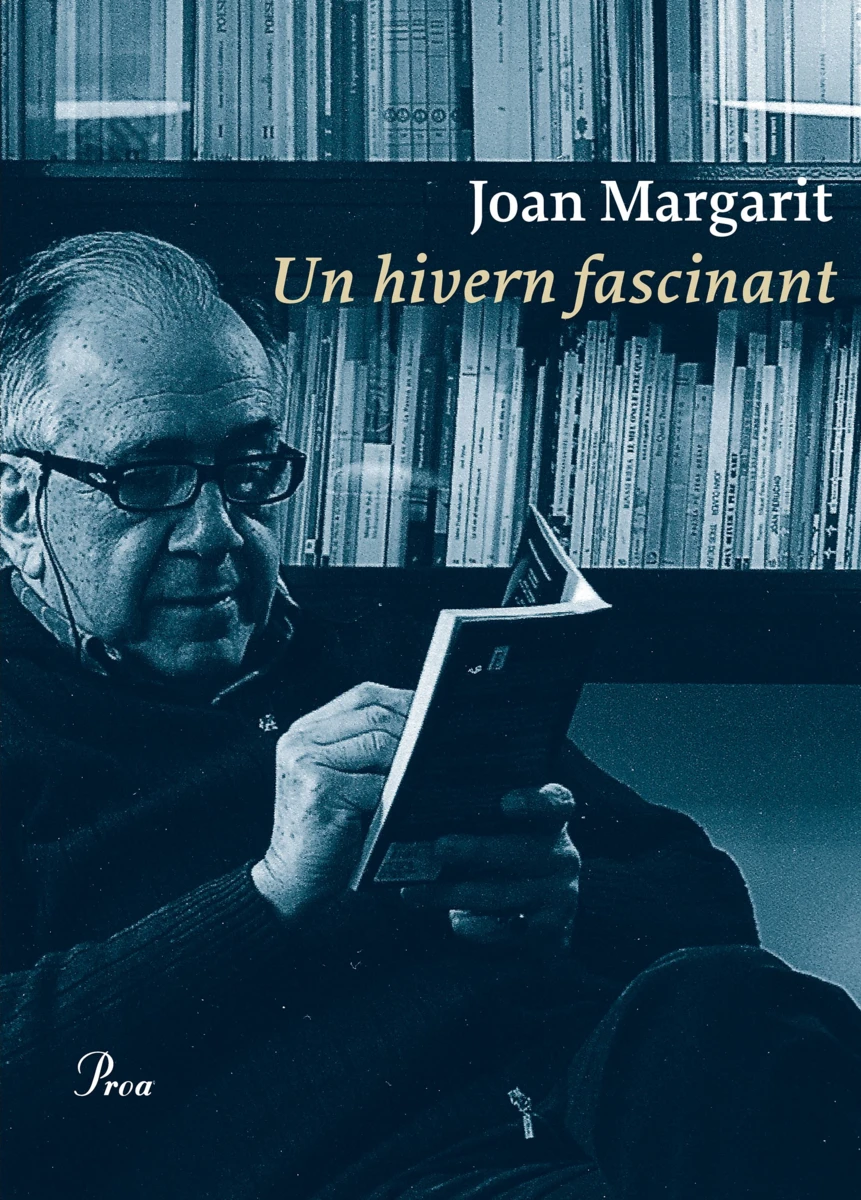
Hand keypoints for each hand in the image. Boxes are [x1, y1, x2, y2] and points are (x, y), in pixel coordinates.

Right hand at [252, 682, 412, 917]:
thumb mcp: (337, 777)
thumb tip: (421, 723)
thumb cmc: (324, 830)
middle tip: (434, 749)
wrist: (291, 877)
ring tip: (411, 782)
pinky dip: (393, 796)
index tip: (431, 711)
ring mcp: (306, 762)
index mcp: (305, 731)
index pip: (362, 695)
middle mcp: (299, 741)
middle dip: (411, 731)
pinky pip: (376, 783)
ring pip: (378, 744)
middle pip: (373, 716)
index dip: (402, 700)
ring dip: (404, 764)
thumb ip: (362, 745)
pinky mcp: (319, 789)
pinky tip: (393, 809)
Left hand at [400, 783, 579, 951]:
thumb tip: (427, 825)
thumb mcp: (508, 833)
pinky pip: (503, 929)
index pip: (556, 803)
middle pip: (518, 850)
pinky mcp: (548, 928)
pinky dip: (473, 926)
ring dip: (453, 894)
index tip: (506, 803)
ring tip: (416, 892)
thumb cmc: (511, 858)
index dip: (533, 802)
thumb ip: (482, 822)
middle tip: (439, 848)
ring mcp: (560, 893)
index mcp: (553, 821)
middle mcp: (563, 854)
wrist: (544, 912)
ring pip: (499, 894)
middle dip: (475, 850)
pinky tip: (452, 919)